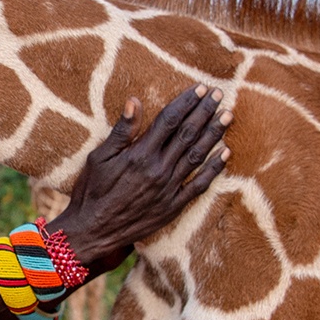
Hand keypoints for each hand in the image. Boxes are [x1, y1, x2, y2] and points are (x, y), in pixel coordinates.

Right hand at [51, 85, 230, 275]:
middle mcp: (158, 169)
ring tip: (227, 116)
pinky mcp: (173, 206)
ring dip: (214, 134)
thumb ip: (121, 131)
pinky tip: (225, 153)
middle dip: (205, 112)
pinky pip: (199, 185)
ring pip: (197, 155)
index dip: (186, 103)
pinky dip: (213, 169)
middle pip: (187, 134)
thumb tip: (134, 102)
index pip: (169, 121)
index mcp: (140, 154)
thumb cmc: (91, 191)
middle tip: (220, 95)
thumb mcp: (99, 157)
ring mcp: (168, 188)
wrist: (93, 230)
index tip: (201, 88)